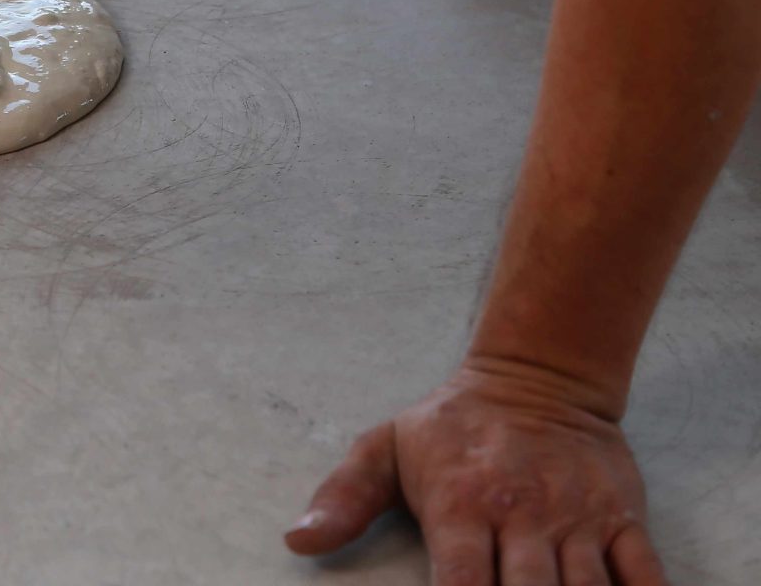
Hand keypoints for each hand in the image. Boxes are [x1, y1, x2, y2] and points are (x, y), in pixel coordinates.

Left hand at [286, 356, 666, 584]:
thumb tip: (296, 540)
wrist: (538, 377)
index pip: (459, 585)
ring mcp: (577, 520)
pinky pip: (645, 575)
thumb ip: (343, 497)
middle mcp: (521, 516)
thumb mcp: (386, 447)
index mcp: (461, 505)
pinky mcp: (622, 518)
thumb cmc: (452, 426)